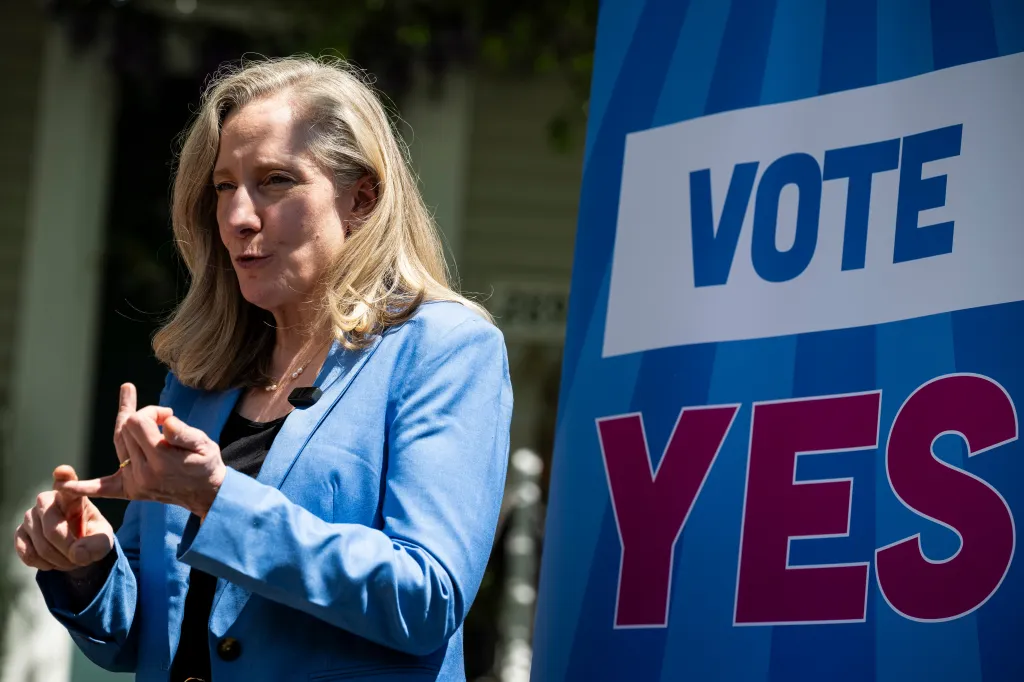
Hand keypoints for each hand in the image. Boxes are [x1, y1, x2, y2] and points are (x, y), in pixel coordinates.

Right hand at [14, 466, 114, 571]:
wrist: (76, 548)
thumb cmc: (92, 537)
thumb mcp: (104, 540)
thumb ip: (97, 545)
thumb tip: (77, 554)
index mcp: (72, 495)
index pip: (67, 482)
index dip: (64, 478)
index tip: (63, 471)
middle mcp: (47, 500)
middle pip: (53, 529)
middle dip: (67, 549)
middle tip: (79, 560)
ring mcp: (30, 515)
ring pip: (41, 545)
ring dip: (58, 560)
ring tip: (70, 560)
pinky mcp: (20, 532)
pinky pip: (28, 553)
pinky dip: (43, 564)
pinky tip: (53, 562)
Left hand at [58, 384, 226, 519]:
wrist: (207, 495)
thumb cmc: (207, 465)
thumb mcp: (205, 445)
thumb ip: (183, 432)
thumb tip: (164, 421)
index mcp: (161, 460)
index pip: (138, 421)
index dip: (152, 411)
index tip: (169, 415)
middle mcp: (142, 473)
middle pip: (126, 429)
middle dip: (143, 417)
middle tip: (164, 419)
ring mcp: (133, 483)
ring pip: (118, 442)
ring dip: (128, 427)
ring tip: (139, 409)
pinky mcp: (129, 491)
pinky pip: (101, 488)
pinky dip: (81, 488)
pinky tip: (62, 486)